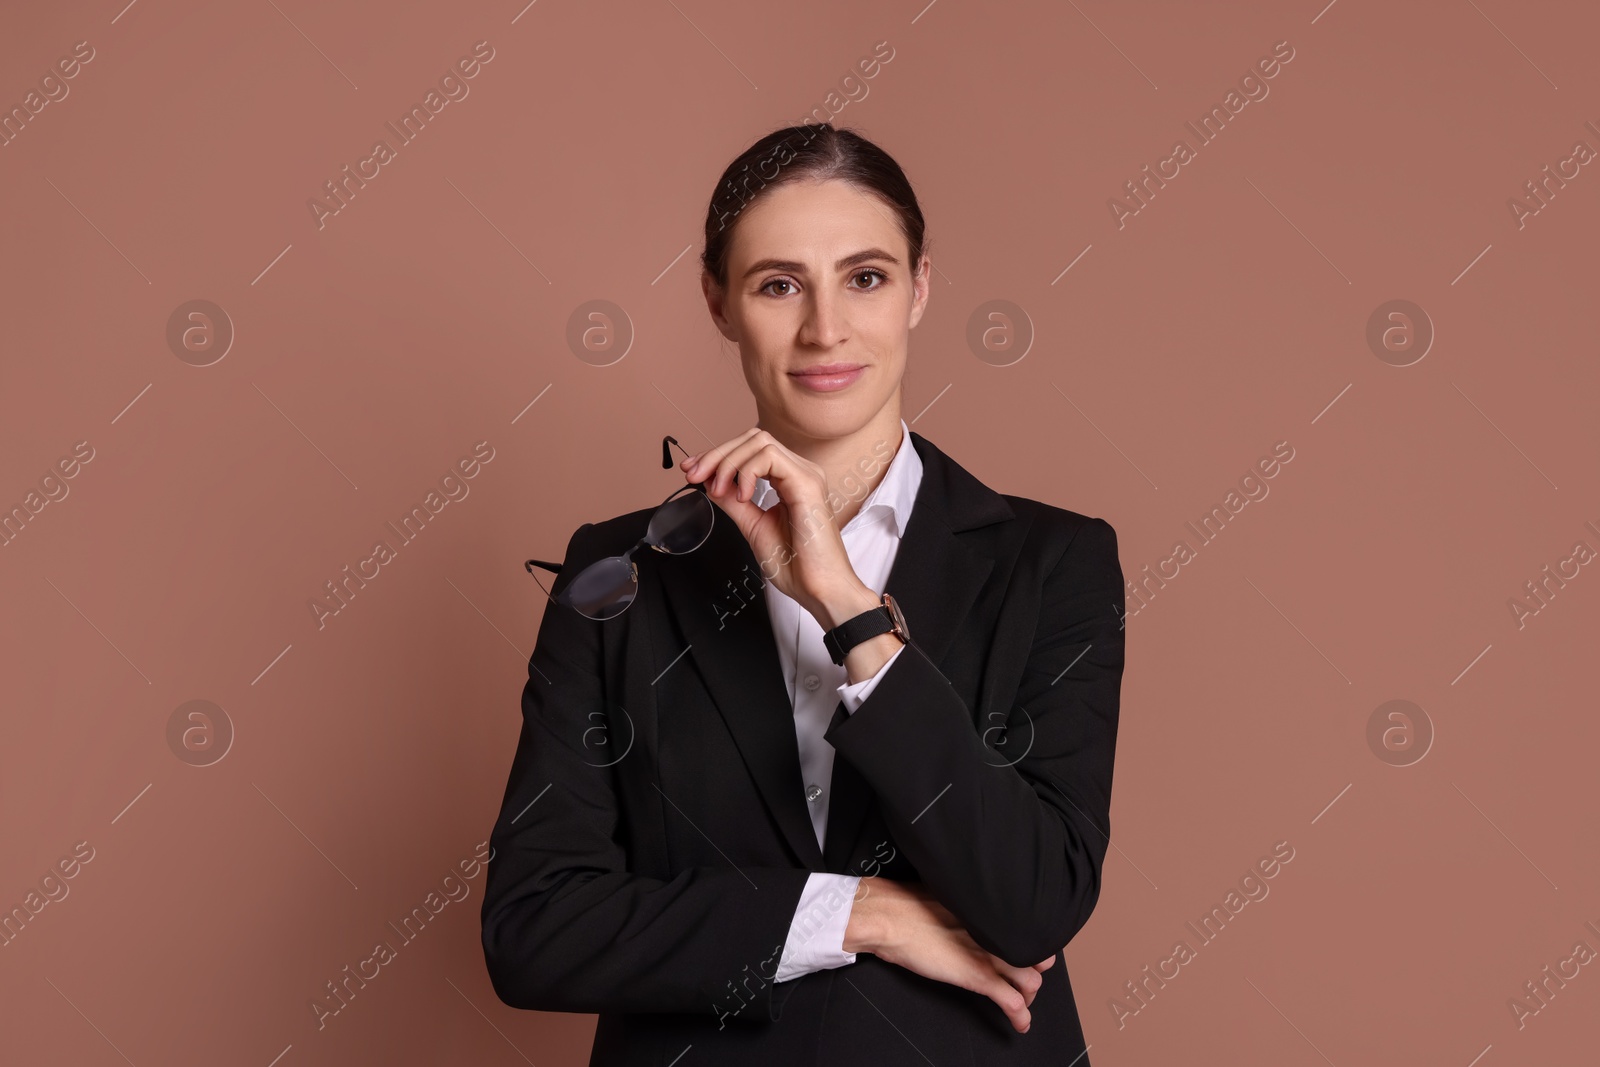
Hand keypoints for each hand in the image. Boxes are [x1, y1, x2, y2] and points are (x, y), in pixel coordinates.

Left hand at [681, 427, 875, 628]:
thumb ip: (733, 502)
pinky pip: (770, 457)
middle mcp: (799, 472)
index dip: (718, 456)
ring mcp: (806, 475)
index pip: (750, 450)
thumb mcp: (754, 527)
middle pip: (753, 438)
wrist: (819, 589)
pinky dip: (747, 472)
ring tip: (719, 491)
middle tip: (693, 475)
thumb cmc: (796, 566)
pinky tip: (742, 496)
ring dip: (729, 462)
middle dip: (717, 454)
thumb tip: (710, 483)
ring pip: (760, 441)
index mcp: (789, 481)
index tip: (692, 471)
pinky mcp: (807, 483)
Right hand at [843, 877, 1056, 1033]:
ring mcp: (989, 956)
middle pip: (1037, 956)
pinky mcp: (977, 977)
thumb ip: (966, 908)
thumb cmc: (908, 904)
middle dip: (1035, 970)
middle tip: (1023, 978)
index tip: (1025, 952)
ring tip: (1021, 1003)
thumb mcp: (946, 897)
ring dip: (1029, 996)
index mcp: (988, 913)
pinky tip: (1020, 1024)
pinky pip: (1011, 1002)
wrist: (891, 917)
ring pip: (1031, 981)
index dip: (1029, 944)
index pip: (1026, 929)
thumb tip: (967, 913)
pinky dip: (1021, 1017)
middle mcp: (994, 933)